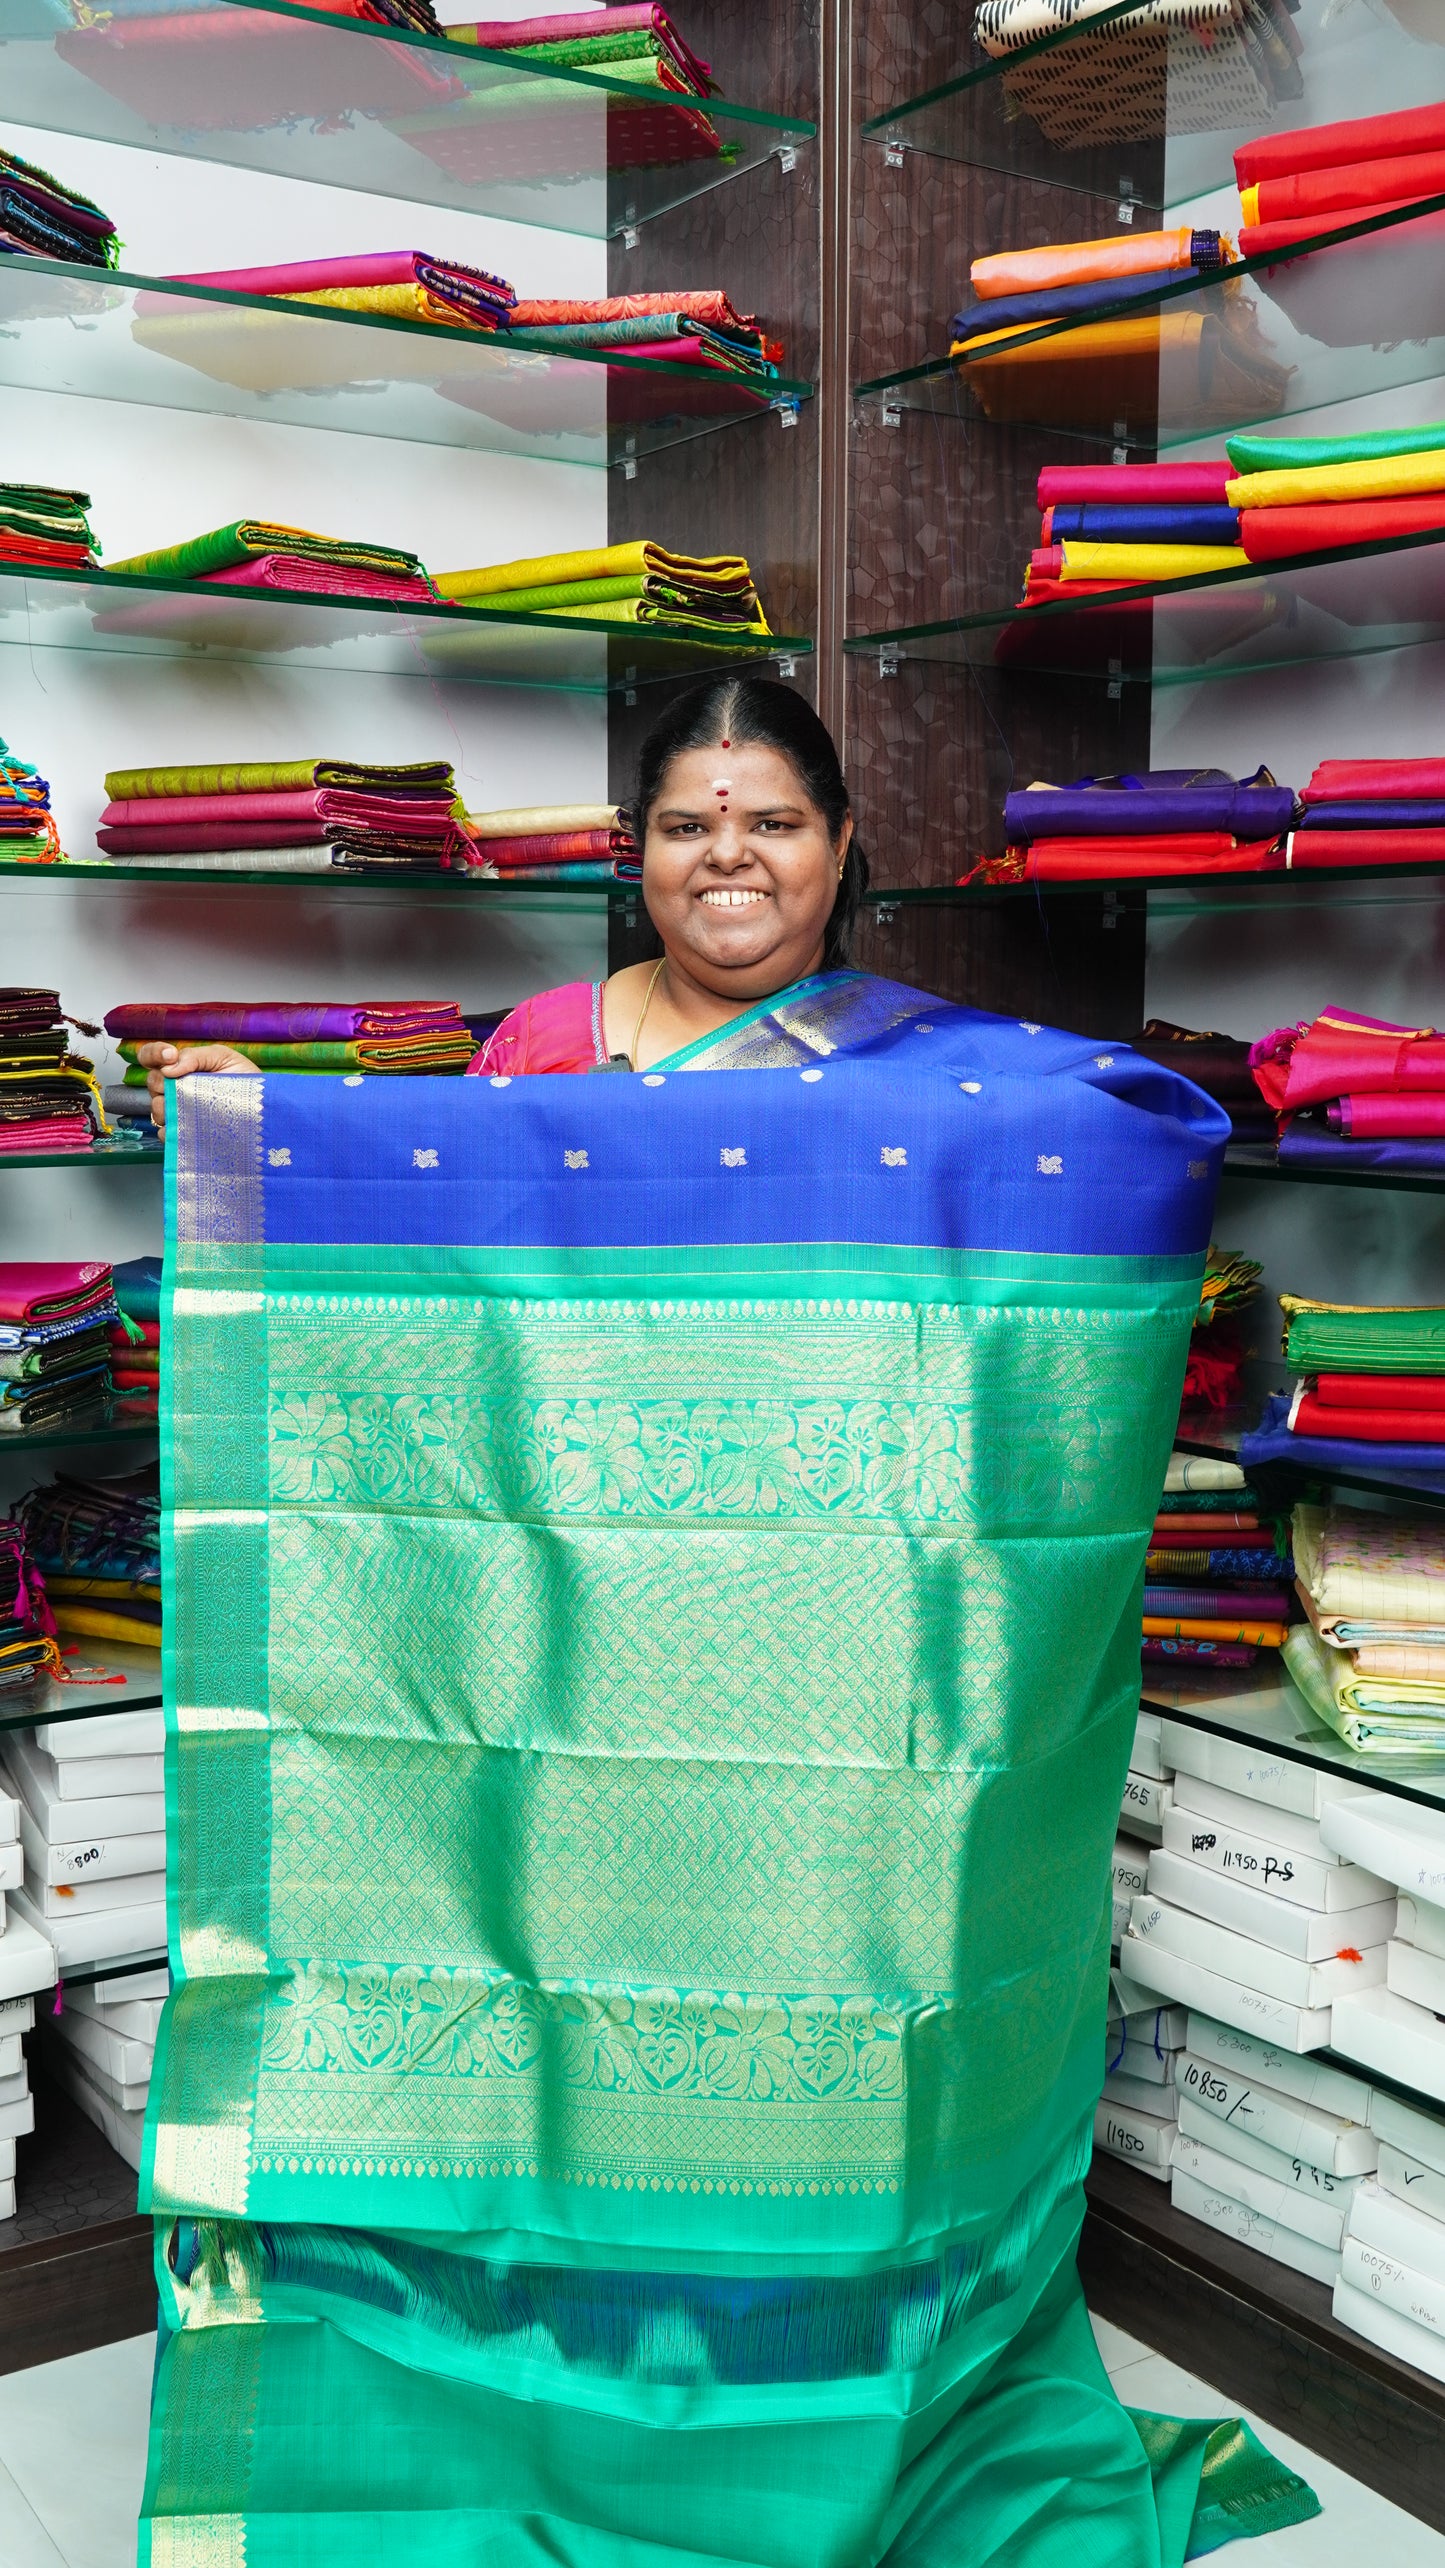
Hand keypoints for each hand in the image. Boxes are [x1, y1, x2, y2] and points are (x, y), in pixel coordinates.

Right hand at [134, 1041, 259, 1134]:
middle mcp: (174, 1087)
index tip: (170, 1056)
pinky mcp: (184, 1132)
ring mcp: (178, 1110)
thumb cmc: (243, 1080)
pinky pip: (166, 1133)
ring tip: (184, 1109)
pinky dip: (170, 1131)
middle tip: (179, 1086)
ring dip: (164, 1108)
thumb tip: (169, 1067)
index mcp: (181, 1066)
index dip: (154, 1053)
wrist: (262, 1107)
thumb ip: (196, 1056)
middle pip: (153, 1082)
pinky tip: (183, 1129)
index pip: (153, 1056)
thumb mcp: (223, 1058)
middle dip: (161, 1083)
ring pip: (156, 1108)